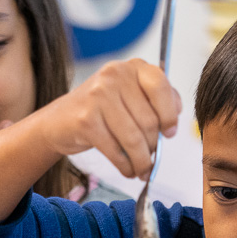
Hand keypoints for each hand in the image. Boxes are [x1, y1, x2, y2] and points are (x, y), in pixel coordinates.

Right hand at [32, 58, 181, 178]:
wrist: (59, 121)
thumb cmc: (101, 110)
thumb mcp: (130, 95)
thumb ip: (157, 98)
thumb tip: (177, 114)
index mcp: (131, 66)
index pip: (161, 87)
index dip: (169, 114)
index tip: (169, 133)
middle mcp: (114, 76)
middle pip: (148, 120)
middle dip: (152, 146)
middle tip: (150, 157)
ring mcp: (98, 96)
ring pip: (134, 139)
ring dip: (141, 161)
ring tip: (142, 169)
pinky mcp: (86, 120)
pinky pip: (116, 150)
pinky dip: (125, 166)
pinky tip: (128, 170)